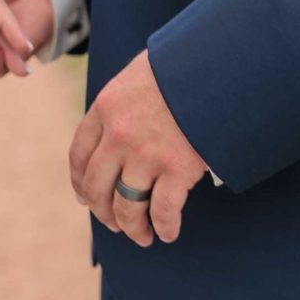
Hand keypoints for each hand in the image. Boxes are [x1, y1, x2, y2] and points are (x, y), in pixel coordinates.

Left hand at [68, 51, 208, 245]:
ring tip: (141, 236)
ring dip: (131, 227)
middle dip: (102, 211)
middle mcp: (119, 135)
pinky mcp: (178, 168)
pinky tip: (168, 233)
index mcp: (105, 108)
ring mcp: (147, 154)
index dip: (79, 182)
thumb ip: (124, 101)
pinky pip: (163, 210)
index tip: (84, 197)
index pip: (79, 155)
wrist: (220, 63)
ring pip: (127, 205)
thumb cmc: (184, 65)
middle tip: (113, 224)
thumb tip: (119, 122)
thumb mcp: (140, 73)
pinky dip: (165, 227)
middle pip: (97, 186)